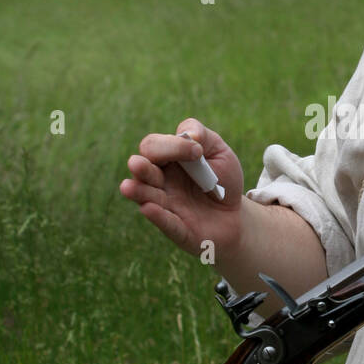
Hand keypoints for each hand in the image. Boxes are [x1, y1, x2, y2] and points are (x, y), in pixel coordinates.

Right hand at [119, 118, 244, 256]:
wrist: (236, 215)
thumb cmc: (222, 180)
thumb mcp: (219, 152)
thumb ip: (203, 136)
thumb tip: (189, 134)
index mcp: (167, 160)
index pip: (154, 146)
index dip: (171, 145)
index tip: (198, 151)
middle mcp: (160, 182)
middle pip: (142, 170)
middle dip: (141, 167)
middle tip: (137, 164)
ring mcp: (167, 206)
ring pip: (146, 197)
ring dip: (138, 192)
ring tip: (127, 187)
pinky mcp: (179, 229)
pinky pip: (167, 223)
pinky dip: (157, 216)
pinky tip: (148, 209)